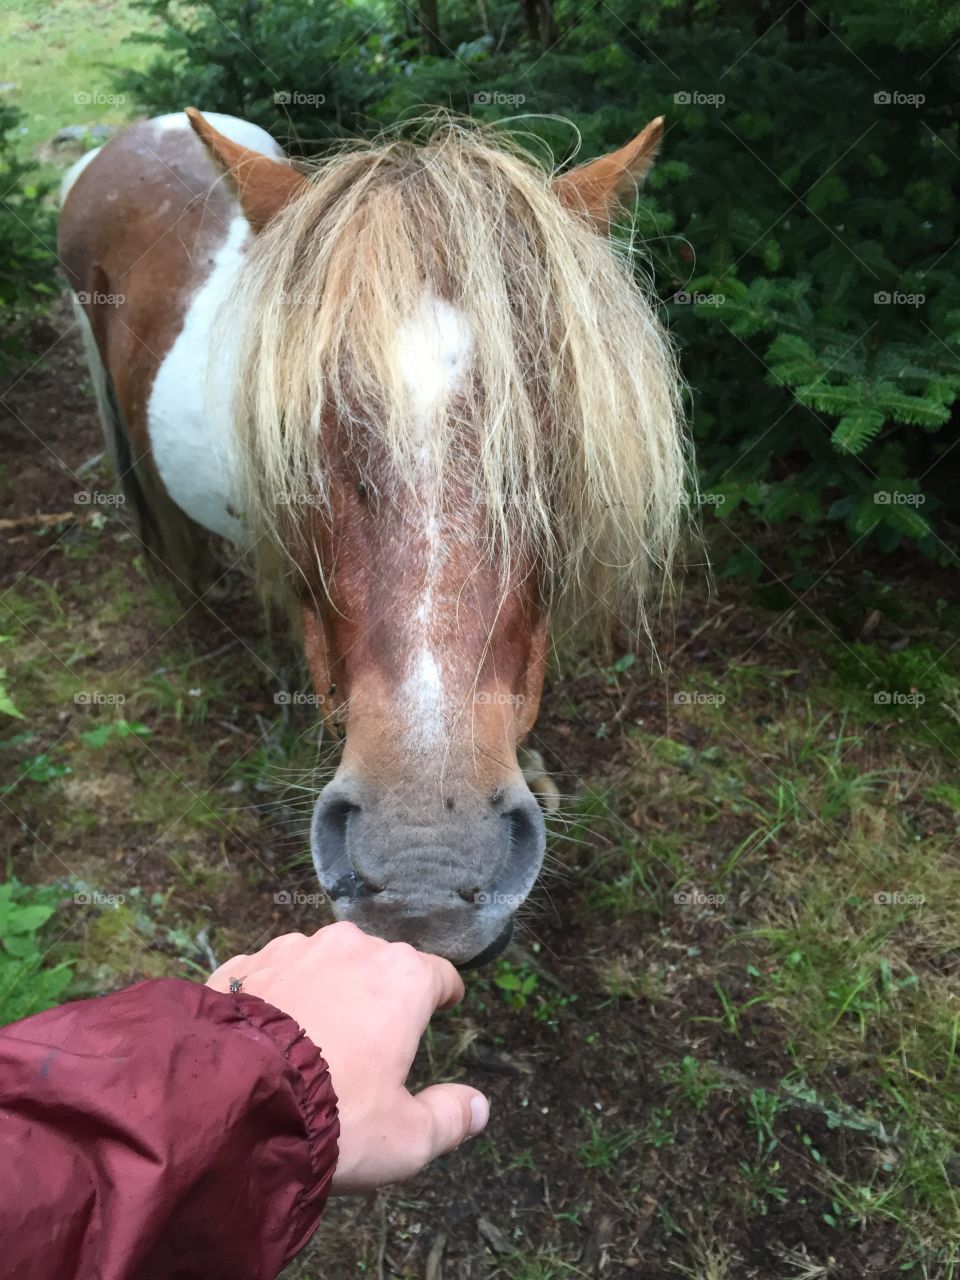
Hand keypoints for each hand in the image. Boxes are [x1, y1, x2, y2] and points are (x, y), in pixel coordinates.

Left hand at [206, 921, 488, 1192]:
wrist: (231, 1106)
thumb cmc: (335, 1118)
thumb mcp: (406, 1139)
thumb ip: (449, 1119)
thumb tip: (478, 1106)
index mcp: (403, 978)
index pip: (439, 974)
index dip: (444, 994)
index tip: (442, 1006)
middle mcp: (352, 947)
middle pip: (381, 964)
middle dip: (381, 994)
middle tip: (372, 1040)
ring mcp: (294, 949)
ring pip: (325, 964)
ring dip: (328, 989)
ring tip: (315, 1036)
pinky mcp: (245, 963)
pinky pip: (274, 975)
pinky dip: (279, 996)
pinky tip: (267, 1037)